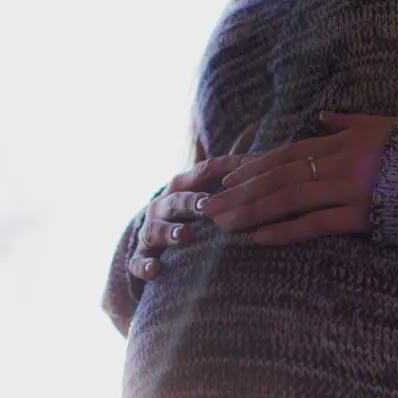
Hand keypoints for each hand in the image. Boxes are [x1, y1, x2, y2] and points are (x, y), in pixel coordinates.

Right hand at [129, 121, 258, 280]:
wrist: (150, 242)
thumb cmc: (188, 211)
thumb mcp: (205, 186)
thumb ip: (229, 165)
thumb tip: (257, 127)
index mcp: (183, 186)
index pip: (205, 172)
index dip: (227, 169)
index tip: (251, 169)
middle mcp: (163, 205)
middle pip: (178, 200)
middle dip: (192, 202)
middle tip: (208, 205)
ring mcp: (150, 231)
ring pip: (156, 230)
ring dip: (170, 232)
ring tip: (186, 236)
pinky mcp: (141, 258)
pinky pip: (140, 263)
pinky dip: (147, 266)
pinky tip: (157, 270)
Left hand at [201, 111, 395, 244]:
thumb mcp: (380, 125)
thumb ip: (347, 122)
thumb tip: (324, 115)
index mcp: (338, 143)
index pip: (285, 155)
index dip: (253, 168)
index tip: (226, 180)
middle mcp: (336, 163)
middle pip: (277, 177)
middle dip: (239, 193)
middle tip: (209, 207)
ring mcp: (346, 188)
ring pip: (287, 199)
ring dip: (251, 212)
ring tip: (223, 224)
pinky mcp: (359, 215)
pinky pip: (315, 224)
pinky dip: (285, 231)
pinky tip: (259, 239)